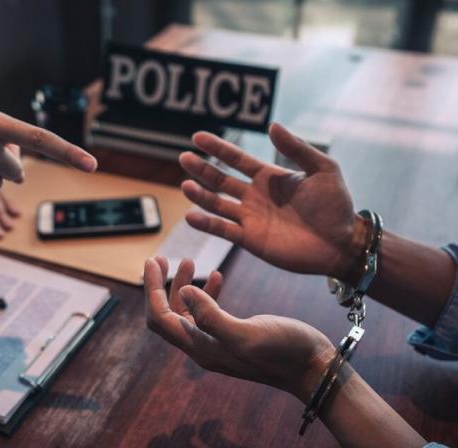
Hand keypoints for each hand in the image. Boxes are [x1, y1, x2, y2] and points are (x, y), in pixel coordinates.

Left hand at [144, 256, 333, 400]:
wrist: (314, 369)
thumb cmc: (284, 352)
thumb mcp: (246, 333)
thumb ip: (211, 315)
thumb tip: (183, 292)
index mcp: (201, 347)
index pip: (160, 319)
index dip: (151, 290)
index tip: (152, 261)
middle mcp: (204, 347)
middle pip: (167, 315)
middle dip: (160, 286)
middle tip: (161, 258)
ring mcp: (218, 342)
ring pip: (188, 312)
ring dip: (183, 286)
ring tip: (190, 261)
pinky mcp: (234, 336)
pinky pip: (210, 313)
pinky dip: (208, 293)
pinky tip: (219, 276)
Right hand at [179, 123, 365, 279]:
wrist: (342, 243)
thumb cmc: (336, 206)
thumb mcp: (323, 169)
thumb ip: (297, 148)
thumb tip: (272, 125)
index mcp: (268, 177)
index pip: (236, 159)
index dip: (217, 148)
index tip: (197, 137)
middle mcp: (254, 196)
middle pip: (220, 180)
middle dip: (202, 169)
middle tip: (184, 158)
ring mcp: (250, 218)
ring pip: (217, 204)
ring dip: (200, 195)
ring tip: (185, 185)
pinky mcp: (250, 240)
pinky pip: (223, 230)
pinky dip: (206, 224)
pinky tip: (190, 216)